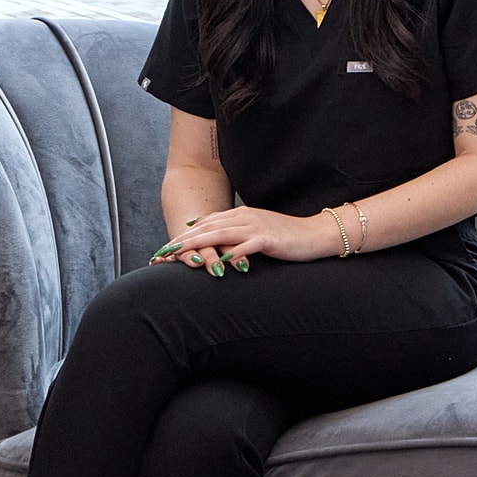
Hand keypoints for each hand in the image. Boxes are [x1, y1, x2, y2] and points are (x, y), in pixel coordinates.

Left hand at [153, 207, 341, 272]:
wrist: (316, 234)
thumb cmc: (287, 237)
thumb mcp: (256, 231)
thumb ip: (234, 231)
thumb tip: (211, 239)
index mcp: (241, 215)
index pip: (205, 224)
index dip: (183, 237)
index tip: (163, 251)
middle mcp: (245, 217)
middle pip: (206, 228)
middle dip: (181, 242)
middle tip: (160, 254)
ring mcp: (256, 227)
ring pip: (219, 235)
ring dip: (196, 245)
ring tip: (177, 256)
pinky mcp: (268, 238)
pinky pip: (245, 246)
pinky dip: (230, 253)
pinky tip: (218, 262)